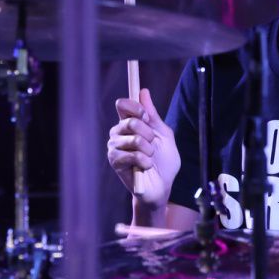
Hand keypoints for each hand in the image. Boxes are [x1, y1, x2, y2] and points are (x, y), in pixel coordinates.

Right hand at [106, 88, 180, 214]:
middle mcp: (118, 133)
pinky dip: (145, 161)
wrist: (162, 187)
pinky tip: (146, 167)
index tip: (147, 117)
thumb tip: (143, 92)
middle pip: (130, 122)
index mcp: (128, 124)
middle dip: (149, 134)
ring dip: (149, 150)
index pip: (123, 105)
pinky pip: (133, 155)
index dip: (136, 107)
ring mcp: (114, 147)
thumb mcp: (164, 135)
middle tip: (152, 145)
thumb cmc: (164, 162)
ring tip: (150, 158)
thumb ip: (153, 115)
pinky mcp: (114, 162)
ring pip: (134, 139)